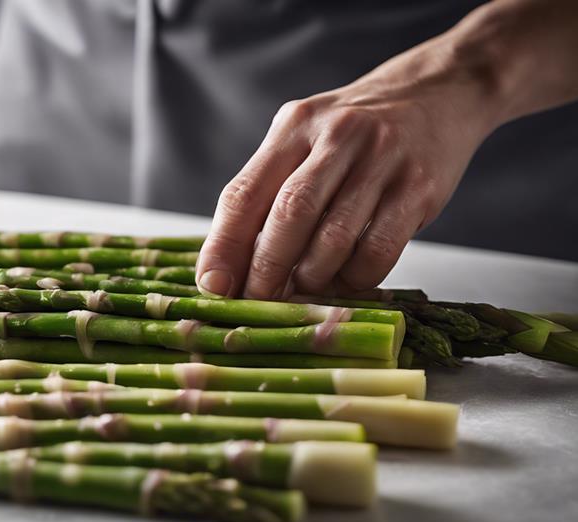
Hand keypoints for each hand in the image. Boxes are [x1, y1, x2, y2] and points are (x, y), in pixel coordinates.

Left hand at [195, 34, 501, 299]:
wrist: (437, 92)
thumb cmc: (355, 132)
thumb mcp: (303, 140)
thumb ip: (267, 191)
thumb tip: (228, 267)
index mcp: (294, 126)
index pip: (244, 192)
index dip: (224, 246)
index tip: (212, 285)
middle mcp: (336, 136)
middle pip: (289, 215)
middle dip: (266, 269)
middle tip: (256, 301)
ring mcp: (381, 159)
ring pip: (334, 238)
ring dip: (311, 278)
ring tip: (302, 291)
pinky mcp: (418, 187)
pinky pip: (378, 250)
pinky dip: (355, 278)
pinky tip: (346, 281)